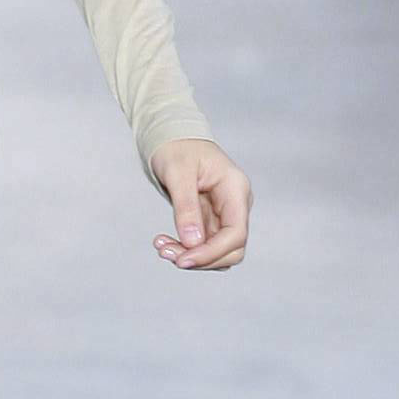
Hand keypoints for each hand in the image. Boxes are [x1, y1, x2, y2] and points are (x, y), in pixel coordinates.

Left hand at [149, 139, 250, 271]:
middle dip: (201, 258)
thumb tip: (192, 242)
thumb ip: (186, 207)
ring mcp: (224, 214)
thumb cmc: (177, 148)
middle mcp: (235, 204)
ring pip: (217, 252)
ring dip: (191, 256)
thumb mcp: (178, 173)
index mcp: (235, 189)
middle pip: (232, 249)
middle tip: (166, 252)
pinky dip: (185, 249)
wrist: (173, 139)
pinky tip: (165, 243)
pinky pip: (204, 245)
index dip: (212, 253)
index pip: (236, 233)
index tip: (183, 260)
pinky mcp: (211, 221)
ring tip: (161, 246)